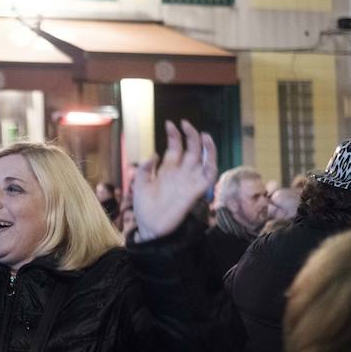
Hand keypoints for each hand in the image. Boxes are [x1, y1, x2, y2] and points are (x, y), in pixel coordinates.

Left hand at [132, 120, 216, 241]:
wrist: (149, 228)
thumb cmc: (143, 208)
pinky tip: (208, 152)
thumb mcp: (139, 185)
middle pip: (190, 149)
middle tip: (184, 123)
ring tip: (202, 133)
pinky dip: (211, 163)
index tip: (169, 123)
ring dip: (205, 146)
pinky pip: (209, 175)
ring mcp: (189, 181)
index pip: (175, 147)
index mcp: (167, 170)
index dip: (174, 135)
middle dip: (189, 135)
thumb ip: (144, 169)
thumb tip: (154, 154)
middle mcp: (180, 173)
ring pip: (203, 159)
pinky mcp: (196, 191)